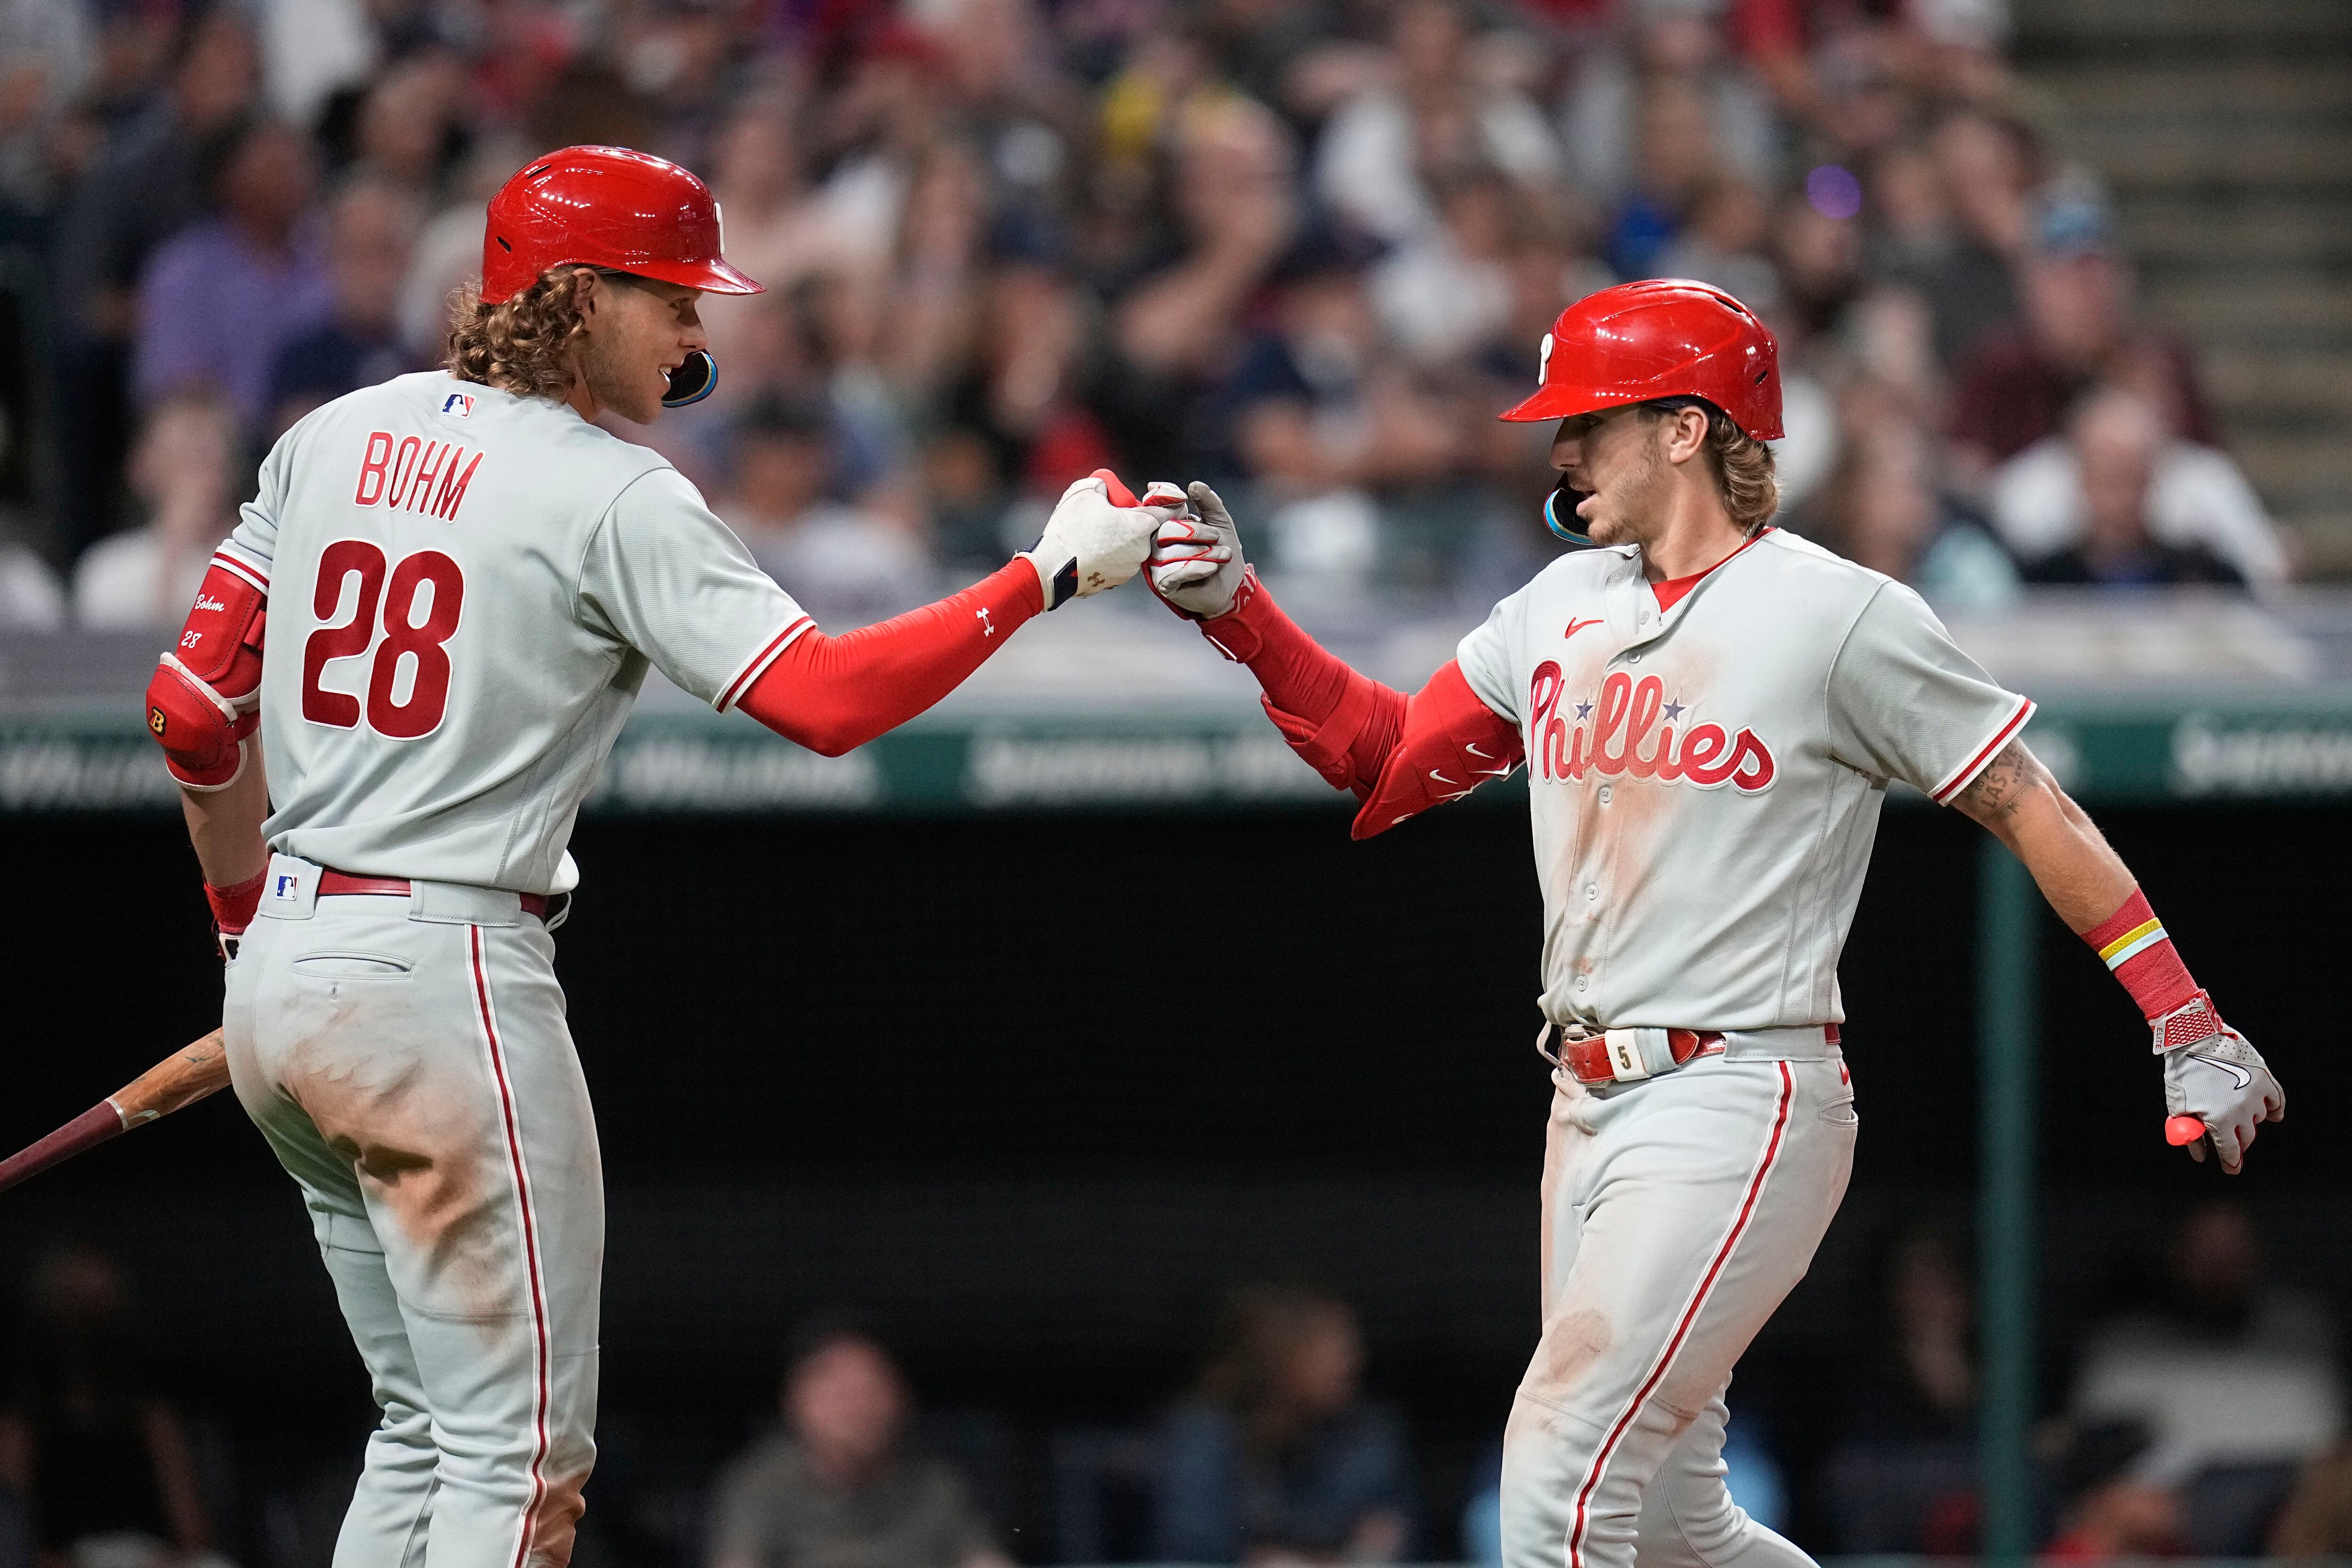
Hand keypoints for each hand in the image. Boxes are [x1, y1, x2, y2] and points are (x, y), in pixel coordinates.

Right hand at [1018, 472, 1175, 608]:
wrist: (1052, 566)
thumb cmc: (1072, 529)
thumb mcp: (1087, 492)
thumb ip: (1105, 485)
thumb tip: (1106, 488)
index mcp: (1141, 527)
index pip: (1169, 511)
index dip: (1164, 500)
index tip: (1154, 496)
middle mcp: (1141, 551)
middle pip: (1146, 529)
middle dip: (1132, 520)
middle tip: (1110, 514)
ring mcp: (1129, 570)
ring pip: (1131, 547)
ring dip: (1119, 538)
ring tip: (1094, 533)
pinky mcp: (1115, 582)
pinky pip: (1118, 562)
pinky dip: (1109, 554)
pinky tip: (1090, 549)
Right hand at [1146, 481, 1246, 618]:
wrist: (1233, 585)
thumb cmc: (1223, 551)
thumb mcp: (1220, 522)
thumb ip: (1209, 502)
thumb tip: (1193, 484)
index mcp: (1168, 523)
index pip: (1157, 506)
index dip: (1165, 498)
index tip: (1182, 497)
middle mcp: (1157, 542)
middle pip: (1166, 529)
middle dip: (1196, 531)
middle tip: (1217, 537)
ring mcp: (1157, 563)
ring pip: (1171, 552)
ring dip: (1203, 552)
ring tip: (1223, 555)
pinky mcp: (1163, 584)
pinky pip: (1173, 572)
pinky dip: (1195, 568)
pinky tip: (1211, 568)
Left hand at [2154, 992, 2282, 1172]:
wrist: (2194, 1038)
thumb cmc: (2182, 1073)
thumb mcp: (2178, 1107)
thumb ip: (2191, 1134)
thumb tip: (2201, 1155)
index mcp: (2220, 1121)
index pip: (2231, 1151)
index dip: (2231, 1163)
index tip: (2231, 1169)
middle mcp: (2242, 1111)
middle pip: (2246, 1137)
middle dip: (2238, 1141)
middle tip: (2230, 1140)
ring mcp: (2256, 1094)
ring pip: (2258, 1118)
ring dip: (2248, 1120)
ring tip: (2233, 1111)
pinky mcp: (2264, 1078)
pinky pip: (2277, 1100)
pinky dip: (2275, 1109)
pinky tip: (2272, 1114)